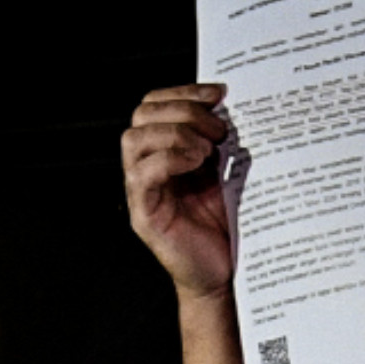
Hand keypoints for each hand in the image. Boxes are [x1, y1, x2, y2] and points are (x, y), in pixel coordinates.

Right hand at [121, 83, 236, 299]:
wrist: (226, 272)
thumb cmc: (227, 224)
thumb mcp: (226, 170)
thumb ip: (219, 139)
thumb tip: (230, 104)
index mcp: (164, 151)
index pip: (155, 104)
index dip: (184, 91)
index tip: (220, 93)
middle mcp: (145, 167)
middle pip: (142, 114)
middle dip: (184, 110)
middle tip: (219, 130)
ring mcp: (140, 191)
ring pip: (134, 138)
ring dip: (176, 134)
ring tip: (208, 150)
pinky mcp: (144, 215)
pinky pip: (142, 174)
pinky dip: (170, 159)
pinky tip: (198, 164)